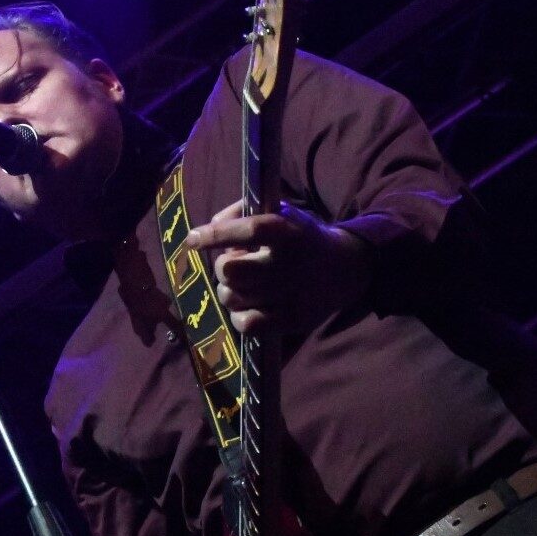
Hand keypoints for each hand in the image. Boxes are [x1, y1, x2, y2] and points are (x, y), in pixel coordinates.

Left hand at [184, 201, 369, 336]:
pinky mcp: (292, 320)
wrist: (344, 268)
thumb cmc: (300, 237)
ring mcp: (291, 295)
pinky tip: (249, 305)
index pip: (247, 231)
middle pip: (230, 270)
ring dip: (229, 291)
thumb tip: (212, 225)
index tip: (192, 240)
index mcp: (287, 231)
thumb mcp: (280, 212)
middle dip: (223, 266)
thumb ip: (243, 211)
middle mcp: (289, 263)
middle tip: (235, 263)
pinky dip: (239, 316)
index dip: (216, 235)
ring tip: (245, 284)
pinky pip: (246, 324)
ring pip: (232, 297)